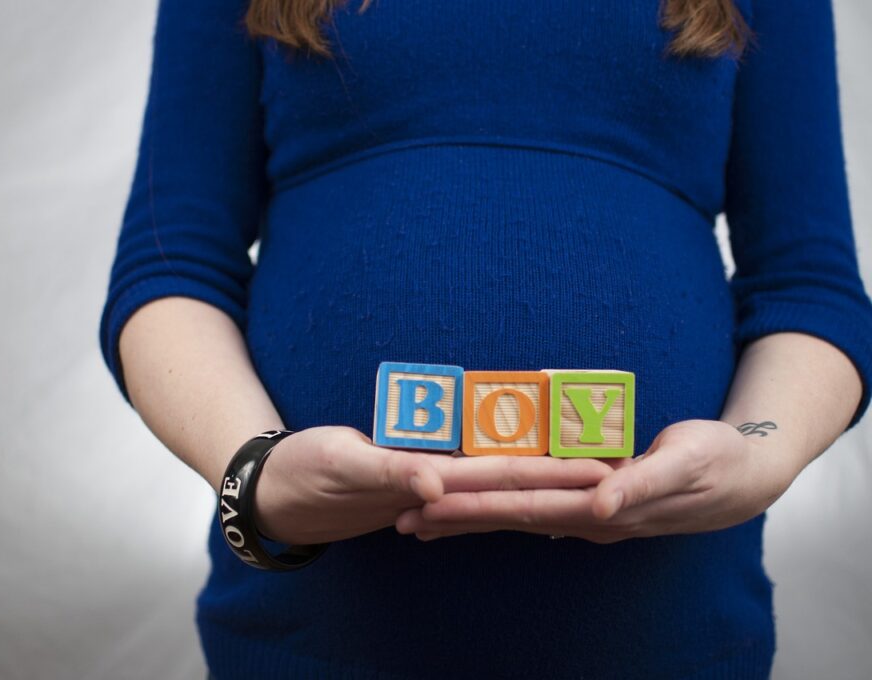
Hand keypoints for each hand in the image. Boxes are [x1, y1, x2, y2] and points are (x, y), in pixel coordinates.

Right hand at [253, 426, 613, 545]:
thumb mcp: (343, 466)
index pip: (507, 477)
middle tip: (620, 460)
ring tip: (584, 464)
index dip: (555, 473)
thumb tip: (439, 485)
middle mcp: (437, 484)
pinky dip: (498, 471)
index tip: (606, 472)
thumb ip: (391, 471)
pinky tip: (520, 471)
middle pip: (513, 477)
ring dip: (539, 472)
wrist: (273, 491)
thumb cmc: (302, 474)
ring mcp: (426, 480)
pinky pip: (465, 470)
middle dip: (564, 471)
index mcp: (429, 482)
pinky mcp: (411, 472)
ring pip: (495, 475)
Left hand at [395, 419, 798, 543]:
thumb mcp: (685, 464)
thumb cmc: (714, 461)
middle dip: (454, 520)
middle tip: (402, 521)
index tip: (430, 506)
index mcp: (600, 506)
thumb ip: (642, 483)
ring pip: (515, 518)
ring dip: (469, 521)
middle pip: (506, 518)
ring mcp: (586, 515)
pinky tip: (475, 517)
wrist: (741, 477)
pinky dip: (499, 511)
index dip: (475, 507)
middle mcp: (585, 517)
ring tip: (422, 524)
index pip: (522, 507)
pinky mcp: (590, 504)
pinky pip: (534, 509)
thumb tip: (600, 507)